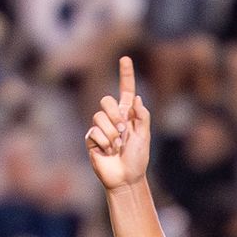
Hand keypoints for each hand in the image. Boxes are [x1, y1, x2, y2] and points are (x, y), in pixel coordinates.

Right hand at [85, 54, 150, 191]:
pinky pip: (94, 132)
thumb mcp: (144, 137)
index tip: (125, 58)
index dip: (125, 74)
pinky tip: (108, 152)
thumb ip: (141, 117)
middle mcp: (113, 118)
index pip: (125, 90)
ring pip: (99, 116)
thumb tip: (136, 98)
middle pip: (106, 100)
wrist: (125, 179)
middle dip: (115, 115)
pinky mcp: (91, 138)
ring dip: (111, 133)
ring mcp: (100, 127)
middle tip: (123, 132)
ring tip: (117, 147)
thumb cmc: (137, 159)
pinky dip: (104, 143)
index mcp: (128, 115)